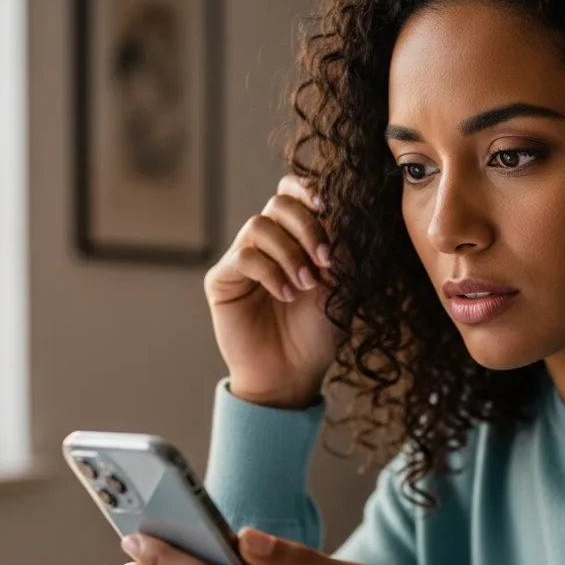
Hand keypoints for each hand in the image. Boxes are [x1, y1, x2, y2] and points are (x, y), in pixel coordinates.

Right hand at [204, 175, 343, 408]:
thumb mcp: (341, 287)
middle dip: (307, 227)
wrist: (293, 372)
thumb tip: (342, 215)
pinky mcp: (222, 279)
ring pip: (260, 226)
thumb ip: (342, 250)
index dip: (309, 192)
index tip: (329, 210)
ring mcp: (242, 258)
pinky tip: (287, 294)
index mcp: (295, 236)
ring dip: (290, 253)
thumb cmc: (318, 331)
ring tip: (307, 285)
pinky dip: (271, 272)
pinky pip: (244, 257)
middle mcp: (267, 242)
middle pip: (279, 203)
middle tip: (325, 260)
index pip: (293, 193)